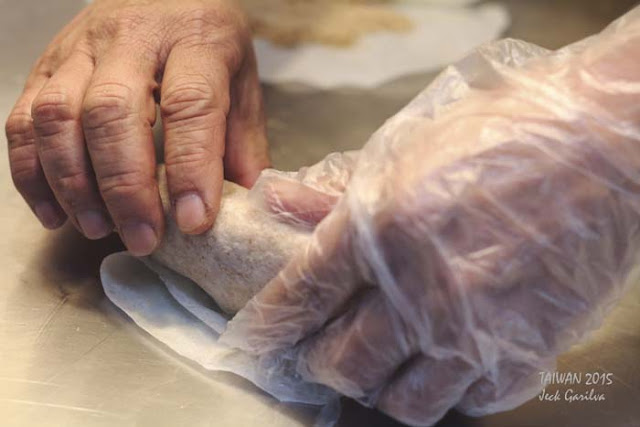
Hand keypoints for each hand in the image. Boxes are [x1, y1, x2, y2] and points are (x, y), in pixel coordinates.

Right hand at [6, 0, 268, 254]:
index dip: (191, 168)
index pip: (191, 104)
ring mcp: (81, 48)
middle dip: (124, 186)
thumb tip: (243, 210)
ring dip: (72, 182)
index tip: (193, 222)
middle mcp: (133, 37)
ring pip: (58, 114)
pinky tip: (55, 211)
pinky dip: (32, 172)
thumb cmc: (207, 46)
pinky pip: (22, 119)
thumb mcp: (241, 84)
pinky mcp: (48, 64)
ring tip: (98, 228)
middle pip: (113, 111)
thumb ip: (242, 144)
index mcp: (196, 40)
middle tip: (142, 237)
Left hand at [222, 9, 639, 425]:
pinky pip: (468, 402)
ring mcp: (475, 327)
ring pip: (402, 400)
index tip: (258, 341)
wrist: (603, 142)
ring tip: (380, 365)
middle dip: (319, 361)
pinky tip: (443, 364)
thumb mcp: (407, 148)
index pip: (303, 295)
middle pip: (342, 361)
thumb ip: (336, 189)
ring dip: (379, 388)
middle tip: (320, 350)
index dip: (272, 325)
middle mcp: (421, 287)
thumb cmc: (504, 135)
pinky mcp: (525, 350)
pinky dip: (446, 391)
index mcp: (382, 227)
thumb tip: (278, 202)